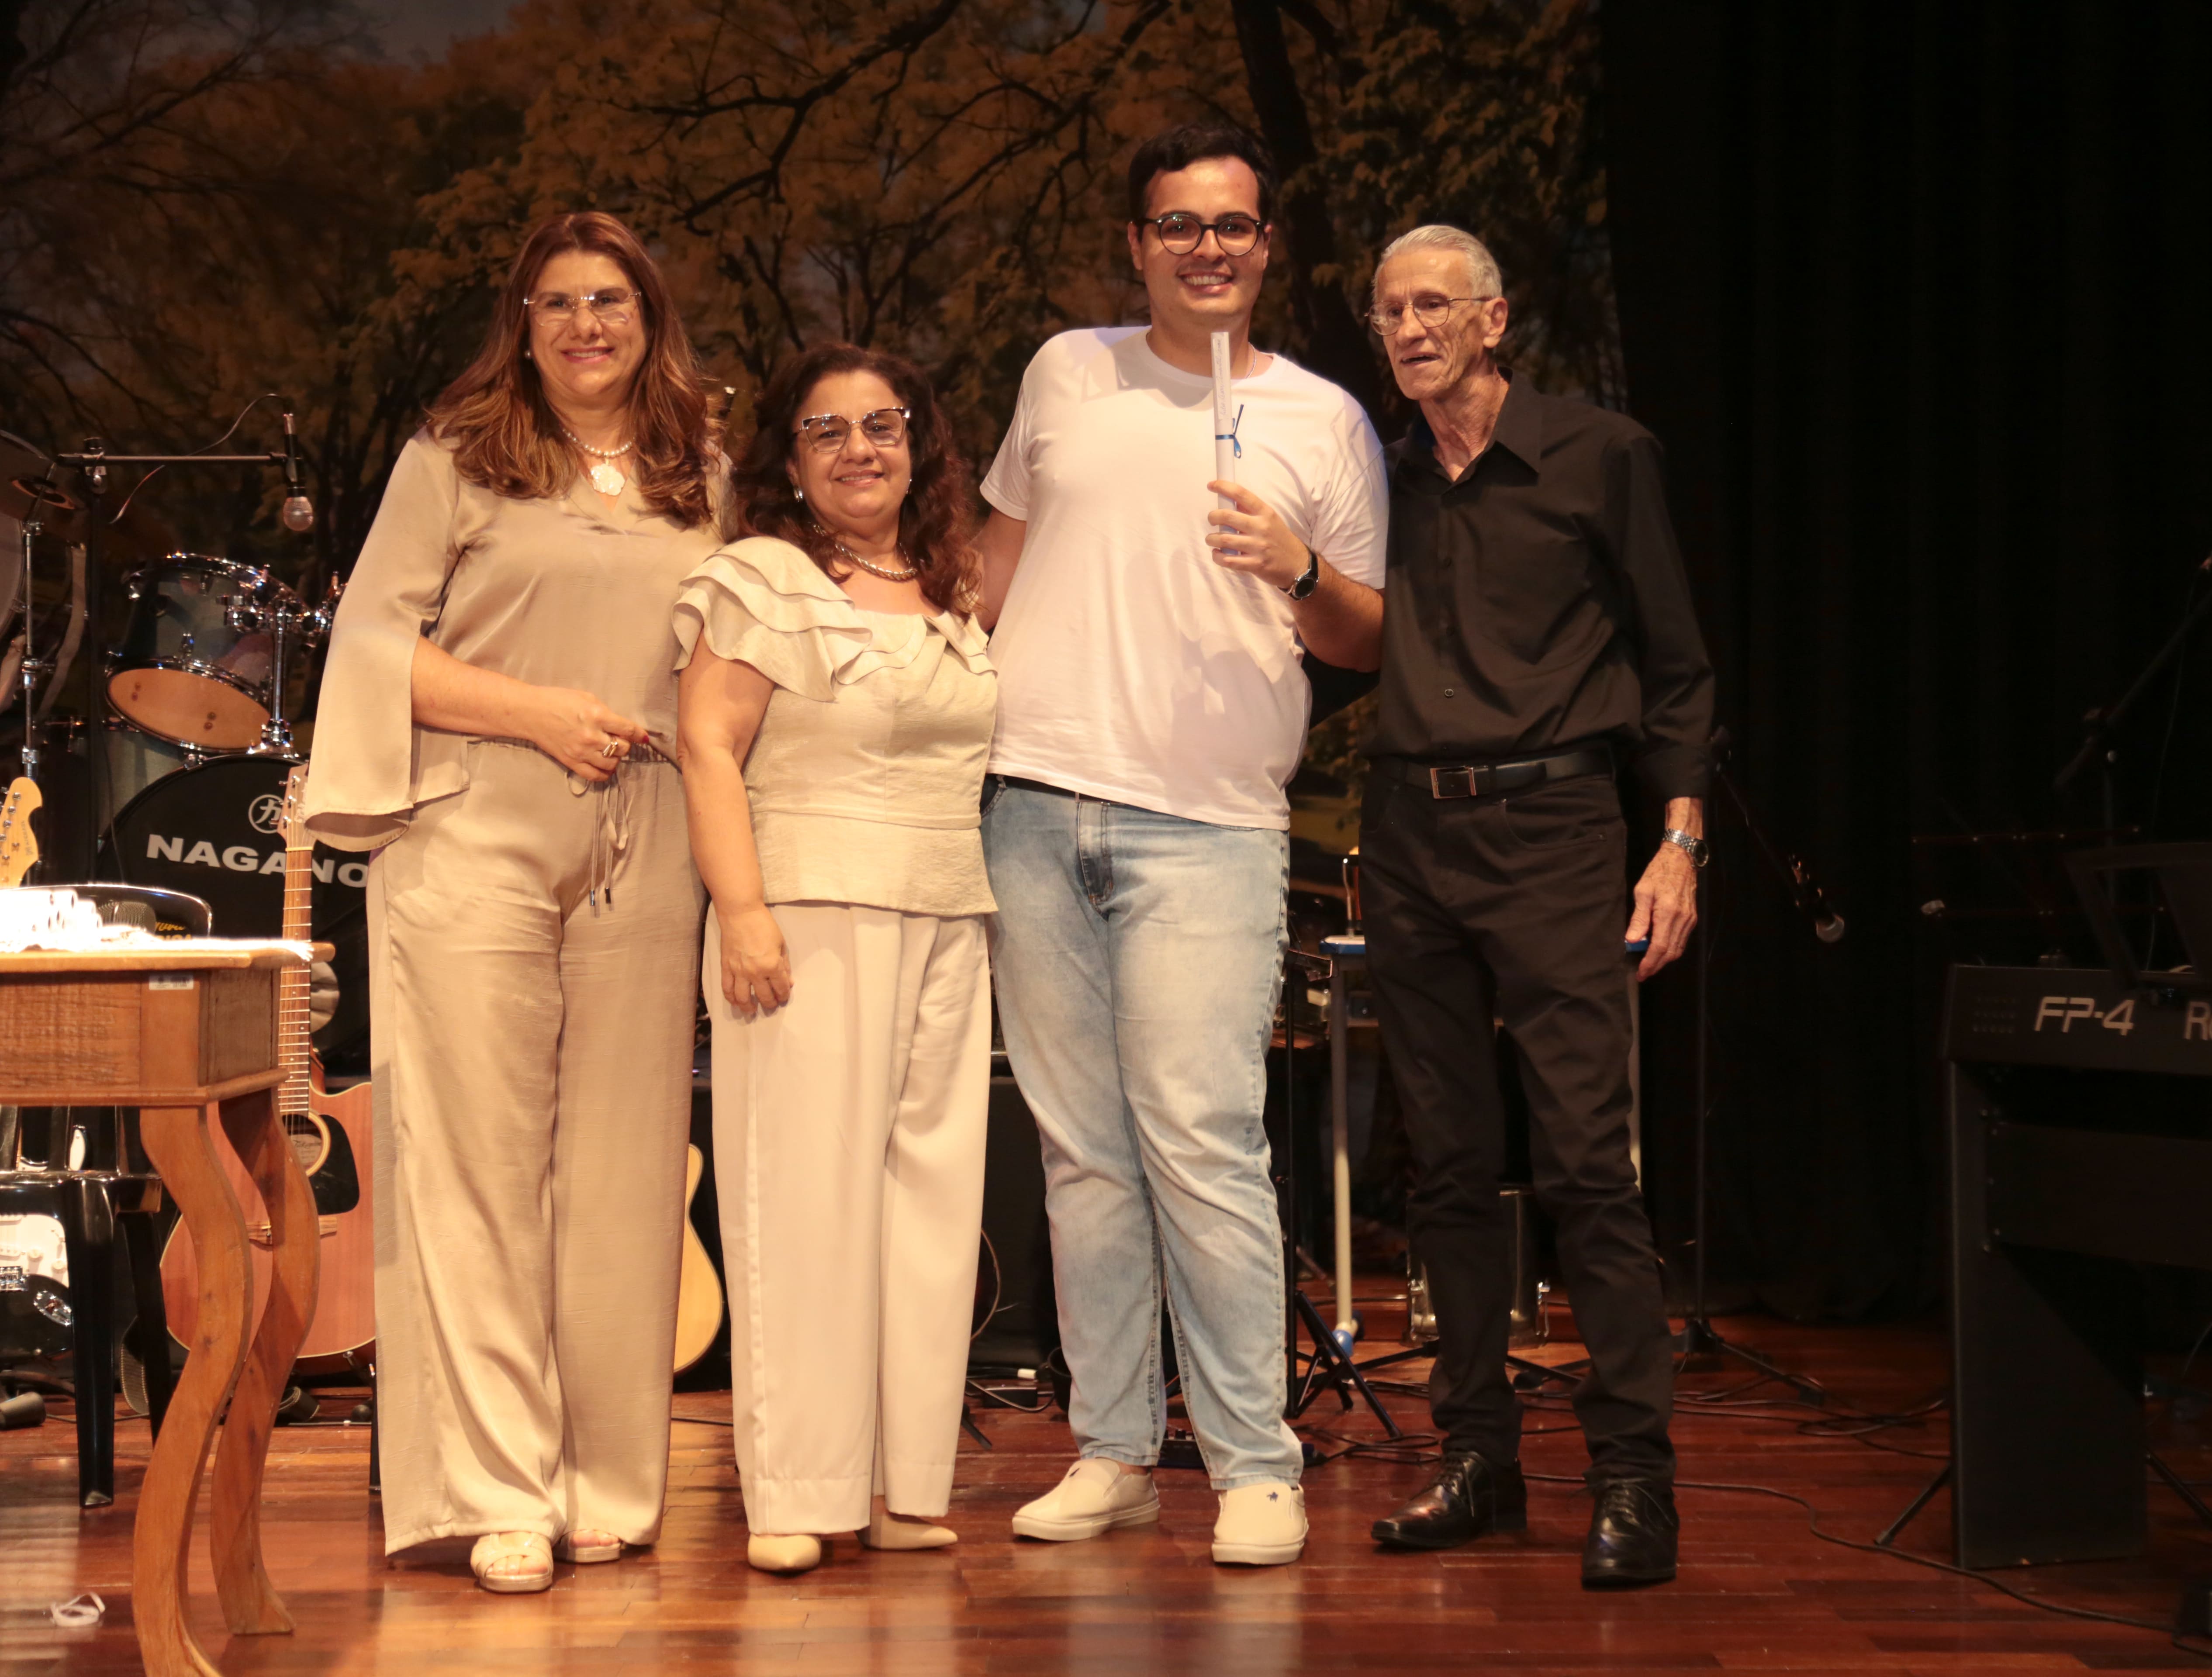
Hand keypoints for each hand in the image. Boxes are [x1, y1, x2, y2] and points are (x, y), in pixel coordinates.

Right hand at [528, 687, 649, 782]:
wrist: (530, 712)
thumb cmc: (558, 700)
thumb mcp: (587, 698)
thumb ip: (606, 713)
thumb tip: (622, 726)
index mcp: (596, 716)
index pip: (628, 730)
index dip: (639, 735)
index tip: (644, 738)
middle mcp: (591, 736)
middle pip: (622, 748)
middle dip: (625, 744)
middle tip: (619, 740)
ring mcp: (581, 751)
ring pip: (612, 763)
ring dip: (616, 758)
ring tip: (611, 751)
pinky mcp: (571, 762)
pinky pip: (595, 776)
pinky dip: (605, 774)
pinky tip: (606, 767)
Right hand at [718, 902, 791, 1018]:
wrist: (740, 914)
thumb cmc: (764, 926)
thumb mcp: (781, 944)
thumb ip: (785, 965)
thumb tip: (788, 982)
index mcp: (772, 965)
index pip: (780, 988)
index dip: (783, 995)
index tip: (783, 997)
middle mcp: (755, 972)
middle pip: (764, 996)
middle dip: (770, 1003)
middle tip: (771, 1005)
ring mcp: (739, 971)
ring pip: (743, 998)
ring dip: (749, 1007)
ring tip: (752, 1009)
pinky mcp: (726, 967)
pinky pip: (727, 988)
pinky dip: (731, 999)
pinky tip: (736, 1003)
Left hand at [1205, 481, 1307, 590]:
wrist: (1297, 564)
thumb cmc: (1280, 539)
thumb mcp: (1271, 519)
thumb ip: (1251, 510)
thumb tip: (1230, 498)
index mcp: (1265, 513)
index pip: (1241, 494)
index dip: (1223, 487)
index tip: (1211, 485)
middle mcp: (1261, 527)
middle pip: (1227, 516)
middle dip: (1212, 517)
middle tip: (1212, 521)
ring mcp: (1258, 547)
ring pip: (1223, 539)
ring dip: (1211, 539)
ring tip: (1212, 540)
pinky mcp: (1255, 565)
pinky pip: (1228, 560)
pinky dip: (1217, 557)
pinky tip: (1218, 554)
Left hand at [1626, 842, 1698, 980]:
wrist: (1681, 859)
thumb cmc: (1658, 873)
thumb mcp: (1643, 892)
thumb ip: (1638, 918)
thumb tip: (1632, 940)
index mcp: (1668, 913)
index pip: (1660, 946)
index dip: (1650, 963)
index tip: (1640, 973)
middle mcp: (1682, 919)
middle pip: (1671, 952)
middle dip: (1656, 966)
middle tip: (1643, 973)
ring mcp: (1689, 920)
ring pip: (1678, 949)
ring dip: (1664, 960)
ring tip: (1649, 965)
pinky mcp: (1692, 918)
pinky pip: (1682, 940)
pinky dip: (1671, 949)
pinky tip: (1660, 950)